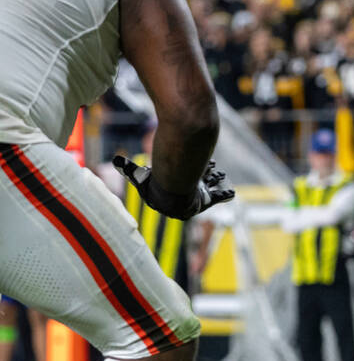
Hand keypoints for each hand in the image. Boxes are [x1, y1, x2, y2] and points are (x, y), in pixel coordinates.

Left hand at [113, 156, 233, 219]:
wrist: (172, 188)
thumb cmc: (156, 182)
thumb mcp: (140, 176)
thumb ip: (128, 168)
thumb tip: (115, 159)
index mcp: (171, 201)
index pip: (179, 188)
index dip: (184, 176)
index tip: (188, 163)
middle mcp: (185, 201)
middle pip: (196, 186)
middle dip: (203, 175)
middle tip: (208, 165)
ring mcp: (198, 200)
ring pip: (209, 189)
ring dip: (214, 180)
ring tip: (219, 173)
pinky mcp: (208, 201)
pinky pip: (220, 198)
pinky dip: (225, 194)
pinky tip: (230, 191)